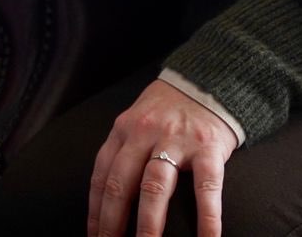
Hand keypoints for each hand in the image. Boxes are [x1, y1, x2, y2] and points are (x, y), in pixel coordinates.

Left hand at [88, 80, 237, 236]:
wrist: (207, 81)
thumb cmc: (168, 110)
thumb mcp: (137, 122)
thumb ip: (124, 151)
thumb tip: (106, 197)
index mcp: (123, 131)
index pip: (102, 176)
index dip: (96, 210)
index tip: (94, 234)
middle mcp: (144, 135)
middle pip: (121, 184)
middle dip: (112, 222)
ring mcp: (176, 141)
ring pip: (155, 187)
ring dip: (148, 224)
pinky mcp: (208, 148)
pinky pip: (206, 188)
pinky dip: (206, 219)